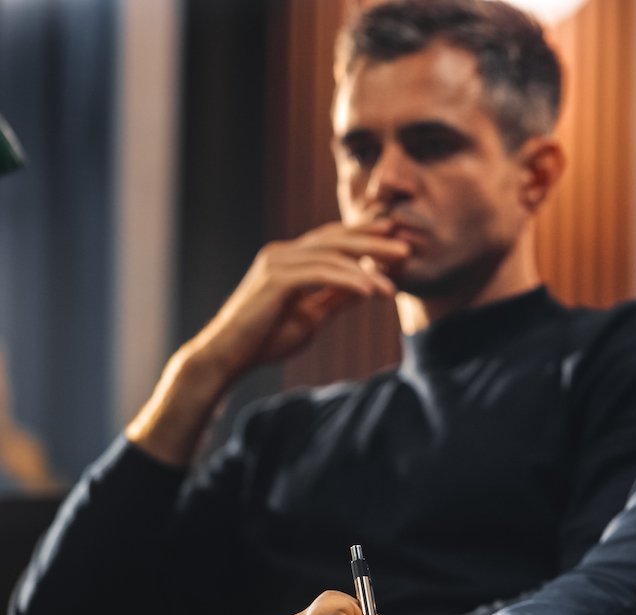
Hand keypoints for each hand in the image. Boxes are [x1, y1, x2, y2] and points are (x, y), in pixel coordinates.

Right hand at [187, 220, 404, 377]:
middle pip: (336, 240)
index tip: (395, 238)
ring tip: (394, 284)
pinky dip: (348, 280)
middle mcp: (282, 253)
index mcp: (290, 259)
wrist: (229, 357)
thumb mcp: (312, 316)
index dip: (364, 236)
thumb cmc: (267, 339)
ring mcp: (277, 263)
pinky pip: (320, 274)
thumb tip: (368, 288)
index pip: (333, 239)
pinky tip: (370, 291)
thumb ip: (336, 299)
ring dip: (367, 267)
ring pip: (331, 255)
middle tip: (406, 249)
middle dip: (374, 243)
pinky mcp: (274, 279)